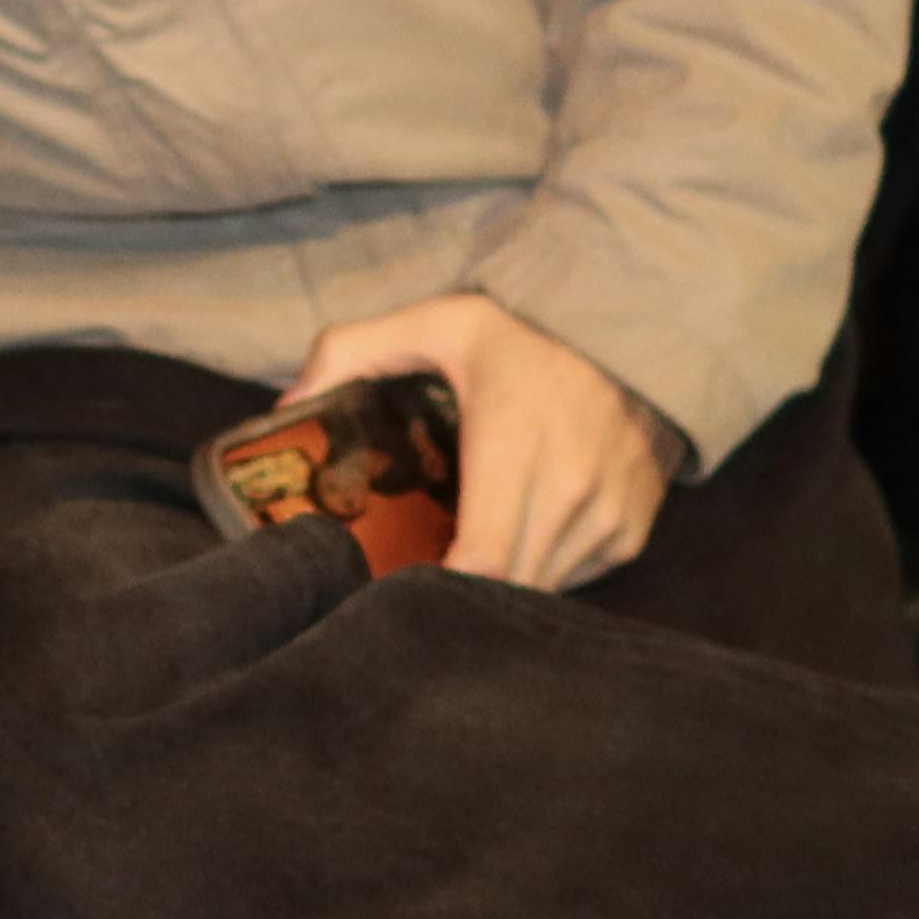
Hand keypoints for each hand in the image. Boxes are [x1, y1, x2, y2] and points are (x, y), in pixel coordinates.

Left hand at [285, 290, 671, 592]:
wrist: (633, 331)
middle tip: (414, 578)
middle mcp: (568, 489)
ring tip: (463, 557)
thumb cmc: (525, 335)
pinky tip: (517, 538)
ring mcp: (606, 514)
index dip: (436, 589)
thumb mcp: (438, 322)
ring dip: (499, 585)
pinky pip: (574, 578)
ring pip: (539, 588)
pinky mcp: (629, 530)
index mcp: (513, 445)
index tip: (396, 585)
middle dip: (456, 596)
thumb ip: (352, 349)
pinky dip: (540, 571)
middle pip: (504, 587)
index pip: (481, 560)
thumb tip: (286, 402)